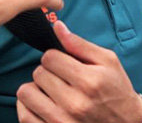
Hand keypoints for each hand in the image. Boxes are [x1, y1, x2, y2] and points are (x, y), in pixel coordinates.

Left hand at [16, 21, 141, 122]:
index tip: (64, 64)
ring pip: (26, 93)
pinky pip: (24, 115)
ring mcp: (61, 121)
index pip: (49, 58)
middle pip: (38, 73)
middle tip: (62, 79)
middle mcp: (74, 103)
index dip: (56, 57)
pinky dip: (29, 106)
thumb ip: (80, 44)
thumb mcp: (108, 62)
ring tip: (51, 92)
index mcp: (88, 81)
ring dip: (36, 89)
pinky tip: (43, 104)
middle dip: (48, 72)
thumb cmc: (117, 91)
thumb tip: (57, 27)